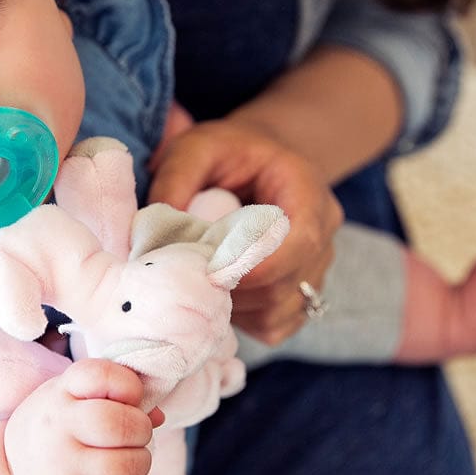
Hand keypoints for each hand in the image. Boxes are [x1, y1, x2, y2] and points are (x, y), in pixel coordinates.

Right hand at [4, 359, 155, 474]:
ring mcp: (62, 469)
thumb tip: (157, 416)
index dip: (129, 385)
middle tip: (137, 434)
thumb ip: (119, 394)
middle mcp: (58, 428)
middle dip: (141, 429)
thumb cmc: (64, 424)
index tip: (130, 396)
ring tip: (132, 460)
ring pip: (123, 467)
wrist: (16, 468)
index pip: (101, 375)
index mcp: (63, 392)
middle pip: (116, 425)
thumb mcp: (78, 396)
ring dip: (141, 463)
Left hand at [149, 119, 342, 344]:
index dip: (254, 265)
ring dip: (232, 306)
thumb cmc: (227, 152)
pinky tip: (217, 295)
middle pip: (284, 283)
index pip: (299, 241)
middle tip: (183, 277)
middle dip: (230, 288)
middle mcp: (323, 235)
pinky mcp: (299, 297)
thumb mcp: (196, 147)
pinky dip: (241, 321)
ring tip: (196, 281)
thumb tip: (151, 229)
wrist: (259, 162)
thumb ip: (176, 179)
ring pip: (278, 311)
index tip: (207, 272)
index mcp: (308, 192)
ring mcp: (315, 270)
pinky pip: (274, 327)